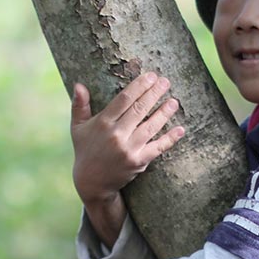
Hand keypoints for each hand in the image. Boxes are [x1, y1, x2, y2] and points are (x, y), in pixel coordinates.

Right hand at [70, 72, 185, 207]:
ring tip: (174, 101)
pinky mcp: (138, 162)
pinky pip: (158, 148)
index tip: (151, 76)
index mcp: (103, 123)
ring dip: (164, 113)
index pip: (124, 99)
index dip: (139, 86)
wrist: (92, 182)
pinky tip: (180, 129)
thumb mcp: (78, 128)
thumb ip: (79, 105)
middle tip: (166, 81)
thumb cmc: (86, 150)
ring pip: (151, 127)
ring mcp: (129, 149)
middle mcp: (116, 135)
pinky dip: (170, 139)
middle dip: (154, 94)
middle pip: (139, 109)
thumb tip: (79, 84)